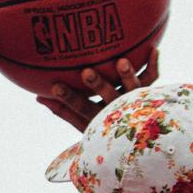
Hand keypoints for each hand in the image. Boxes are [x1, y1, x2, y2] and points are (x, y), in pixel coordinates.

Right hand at [36, 49, 159, 131]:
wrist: (137, 142)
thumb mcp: (82, 123)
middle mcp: (118, 111)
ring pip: (133, 89)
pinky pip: (152, 80)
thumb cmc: (103, 128)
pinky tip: (154, 49)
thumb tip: (38, 97)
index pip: (80, 108)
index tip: (54, 86)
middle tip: (86, 72)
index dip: (67, 98)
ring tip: (122, 61)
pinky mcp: (148, 94)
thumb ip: (62, 110)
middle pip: (108, 98)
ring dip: (127, 75)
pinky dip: (154, 66)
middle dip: (97, 85)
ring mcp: (135, 102)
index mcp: (99, 118)